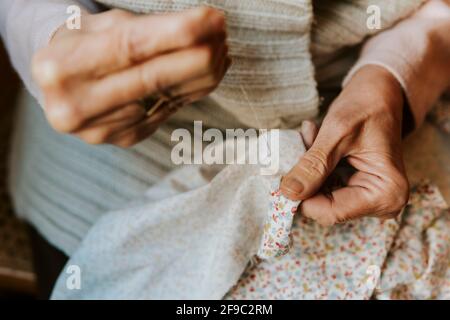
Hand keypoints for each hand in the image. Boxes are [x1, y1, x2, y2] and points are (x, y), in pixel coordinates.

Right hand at [32, 7, 229, 146]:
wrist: (62, 88)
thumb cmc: (84, 47)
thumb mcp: (101, 28)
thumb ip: (144, 31)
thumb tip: (202, 29)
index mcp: (59, 67)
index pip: (130, 47)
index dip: (177, 33)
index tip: (213, 19)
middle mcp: (75, 106)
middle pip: (152, 78)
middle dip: (198, 55)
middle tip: (223, 35)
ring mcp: (101, 130)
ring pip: (167, 98)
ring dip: (202, 73)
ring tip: (221, 51)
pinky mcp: (124, 139)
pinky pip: (168, 112)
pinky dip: (192, 91)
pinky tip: (207, 74)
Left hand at [281, 65, 409, 225]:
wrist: (379, 94)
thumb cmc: (366, 107)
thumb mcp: (336, 134)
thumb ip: (313, 166)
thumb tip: (288, 193)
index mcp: (386, 194)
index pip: (331, 212)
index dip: (302, 197)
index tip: (283, 176)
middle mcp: (382, 203)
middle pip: (324, 207)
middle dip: (306, 177)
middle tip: (305, 140)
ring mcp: (369, 199)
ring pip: (319, 196)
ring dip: (308, 168)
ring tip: (314, 136)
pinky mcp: (356, 190)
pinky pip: (323, 187)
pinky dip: (314, 167)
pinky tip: (317, 141)